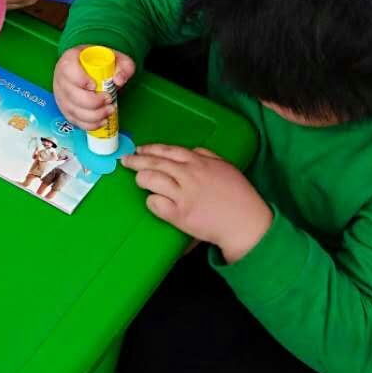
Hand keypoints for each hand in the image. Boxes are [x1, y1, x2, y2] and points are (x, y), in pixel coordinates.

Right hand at [52, 45, 136, 128]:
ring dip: (93, 115)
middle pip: (71, 94)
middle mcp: (61, 77)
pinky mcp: (64, 108)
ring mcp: (60, 94)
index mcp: (69, 60)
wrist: (91, 68)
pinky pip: (73, 120)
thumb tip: (118, 81)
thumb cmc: (101, 62)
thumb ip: (124, 67)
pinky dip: (89, 124)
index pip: (68, 69)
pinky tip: (101, 121)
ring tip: (109, 111)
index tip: (95, 85)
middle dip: (93, 102)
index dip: (80, 80)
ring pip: (73, 110)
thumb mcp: (117, 59)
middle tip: (109, 100)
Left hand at [122, 145, 272, 262]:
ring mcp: (182, 195)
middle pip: (154, 162)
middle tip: (125, 161)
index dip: (150, 149)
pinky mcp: (179, 214)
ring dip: (141, 179)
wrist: (246, 223)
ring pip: (150, 180)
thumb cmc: (239, 196)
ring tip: (140, 180)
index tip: (139, 149)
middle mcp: (188, 175)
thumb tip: (190, 151)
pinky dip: (151, 201)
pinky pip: (155, 203)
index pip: (167, 150)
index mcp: (199, 162)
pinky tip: (154, 201)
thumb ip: (207, 155)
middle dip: (136, 161)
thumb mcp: (226, 167)